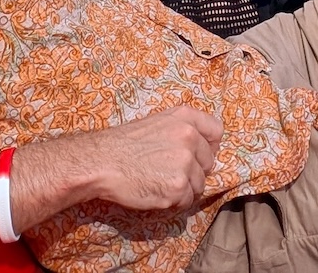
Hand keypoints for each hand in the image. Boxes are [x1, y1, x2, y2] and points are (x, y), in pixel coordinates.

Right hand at [86, 106, 222, 210]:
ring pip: (199, 184)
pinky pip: (187, 200)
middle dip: (193, 171)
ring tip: (159, 182)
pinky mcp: (178, 186)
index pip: (216, 131)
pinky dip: (174, 201)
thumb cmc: (123, 144)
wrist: (101, 162)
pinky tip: (155, 191)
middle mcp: (189, 137)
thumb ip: (182, 130)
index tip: (197, 155)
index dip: (208, 146)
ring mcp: (185, 162)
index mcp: (185, 117)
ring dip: (183, 188)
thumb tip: (201, 149)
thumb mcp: (156, 123)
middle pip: (209, 163)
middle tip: (169, 172)